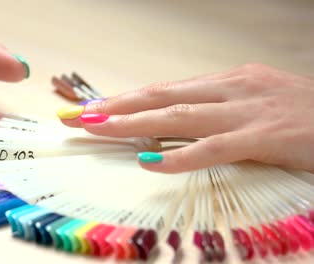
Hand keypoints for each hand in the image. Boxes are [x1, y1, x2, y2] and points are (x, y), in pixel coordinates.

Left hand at [57, 64, 313, 172]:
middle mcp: (232, 88)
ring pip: (179, 115)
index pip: (164, 89)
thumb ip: (216, 113)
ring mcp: (248, 110)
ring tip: (98, 129)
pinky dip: (180, 156)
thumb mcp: (253, 105)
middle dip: (116, 107)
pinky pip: (215, 148)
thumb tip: (175, 126)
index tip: (91, 109)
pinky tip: (152, 163)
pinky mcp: (266, 136)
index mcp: (227, 81)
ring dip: (133, 123)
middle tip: (79, 117)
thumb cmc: (303, 115)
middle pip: (161, 96)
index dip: (125, 99)